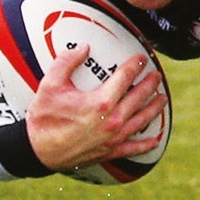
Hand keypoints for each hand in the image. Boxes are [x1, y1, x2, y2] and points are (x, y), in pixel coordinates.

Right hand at [25, 44, 166, 171]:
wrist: (38, 152)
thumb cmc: (43, 119)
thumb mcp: (49, 85)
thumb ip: (66, 62)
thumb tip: (83, 48)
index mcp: (100, 102)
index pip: (124, 78)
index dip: (134, 65)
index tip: (141, 58)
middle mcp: (112, 120)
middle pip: (138, 98)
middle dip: (149, 84)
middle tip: (156, 75)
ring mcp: (113, 138)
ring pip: (142, 120)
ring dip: (154, 108)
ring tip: (162, 98)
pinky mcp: (110, 152)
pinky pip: (134, 148)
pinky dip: (146, 144)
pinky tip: (156, 139)